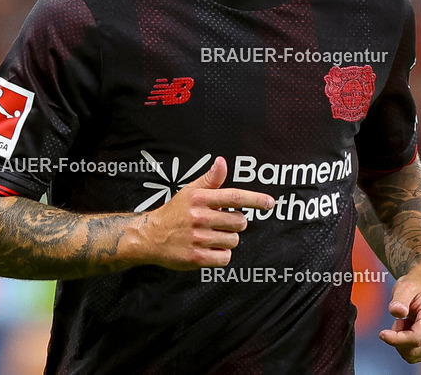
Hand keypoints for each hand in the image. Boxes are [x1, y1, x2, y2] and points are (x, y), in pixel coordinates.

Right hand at [138, 156, 274, 269]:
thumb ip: (210, 180)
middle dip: (235, 223)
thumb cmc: (175, 213)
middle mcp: (200, 218)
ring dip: (227, 239)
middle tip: (219, 222)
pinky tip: (209, 249)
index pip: (235, 197)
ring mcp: (198, 239)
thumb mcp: (190, 192)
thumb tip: (222, 162)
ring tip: (211, 236)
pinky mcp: (196, 258)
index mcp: (200, 199)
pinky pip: (225, 258)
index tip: (270, 203)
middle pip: (239, 222)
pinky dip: (221, 255)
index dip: (255, 199)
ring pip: (233, 241)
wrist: (150, 237)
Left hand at [381, 269, 420, 362]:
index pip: (416, 338)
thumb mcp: (405, 287)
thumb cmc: (416, 286)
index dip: (397, 340)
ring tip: (406, 322)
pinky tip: (410, 329)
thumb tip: (396, 312)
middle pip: (413, 350)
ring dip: (402, 342)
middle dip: (398, 338)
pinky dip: (407, 345)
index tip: (382, 334)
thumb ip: (399, 299)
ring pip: (412, 355)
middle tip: (399, 320)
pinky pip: (415, 355)